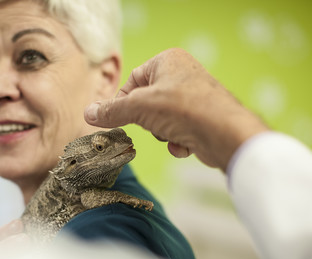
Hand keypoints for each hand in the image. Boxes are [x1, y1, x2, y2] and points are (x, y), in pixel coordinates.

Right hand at [85, 48, 267, 170]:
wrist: (224, 133)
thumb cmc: (183, 109)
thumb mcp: (139, 107)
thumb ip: (112, 111)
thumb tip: (88, 113)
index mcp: (167, 61)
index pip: (132, 80)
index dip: (123, 101)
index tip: (116, 119)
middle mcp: (181, 75)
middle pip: (146, 102)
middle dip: (147, 120)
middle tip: (152, 124)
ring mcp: (193, 97)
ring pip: (160, 119)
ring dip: (161, 132)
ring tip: (173, 133)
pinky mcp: (201, 118)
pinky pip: (177, 130)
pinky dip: (176, 141)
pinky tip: (184, 144)